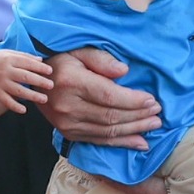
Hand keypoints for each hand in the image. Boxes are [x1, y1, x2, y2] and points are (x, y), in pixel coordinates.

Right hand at [0, 50, 53, 114]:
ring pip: (18, 91)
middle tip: (51, 85)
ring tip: (44, 99)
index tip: (50, 71)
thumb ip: (24, 56)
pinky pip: (6, 101)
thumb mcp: (8, 54)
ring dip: (32, 96)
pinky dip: (15, 106)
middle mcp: (5, 71)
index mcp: (9, 59)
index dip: (40, 67)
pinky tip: (24, 110)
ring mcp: (0, 83)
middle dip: (39, 81)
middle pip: (25, 77)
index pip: (27, 63)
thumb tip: (41, 60)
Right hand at [39, 48, 160, 149]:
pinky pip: (99, 141)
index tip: (152, 100)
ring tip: (154, 125)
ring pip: (107, 131)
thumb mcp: (80, 51)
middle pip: (111, 116)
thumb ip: (102, 60)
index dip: (133, 101)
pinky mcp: (69, 134)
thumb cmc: (62, 61)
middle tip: (158, 113)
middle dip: (139, 116)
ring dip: (134, 130)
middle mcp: (68, 106)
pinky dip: (122, 143)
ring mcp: (67, 124)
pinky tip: (140, 142)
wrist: (36, 82)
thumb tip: (124, 71)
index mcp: (71, 83)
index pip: (109, 96)